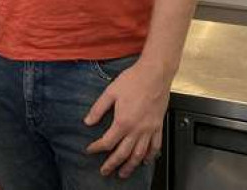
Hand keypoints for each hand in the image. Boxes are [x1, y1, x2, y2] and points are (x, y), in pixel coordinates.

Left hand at [84, 61, 169, 177]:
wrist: (155, 73)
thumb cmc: (134, 80)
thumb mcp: (110, 92)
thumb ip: (98, 109)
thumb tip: (88, 121)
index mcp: (123, 121)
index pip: (107, 142)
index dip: (96, 148)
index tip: (90, 150)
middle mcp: (137, 129)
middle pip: (123, 154)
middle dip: (112, 165)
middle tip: (105, 171)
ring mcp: (149, 129)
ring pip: (139, 154)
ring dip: (130, 166)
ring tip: (124, 173)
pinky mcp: (158, 126)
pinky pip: (155, 146)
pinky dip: (150, 156)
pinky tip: (146, 161)